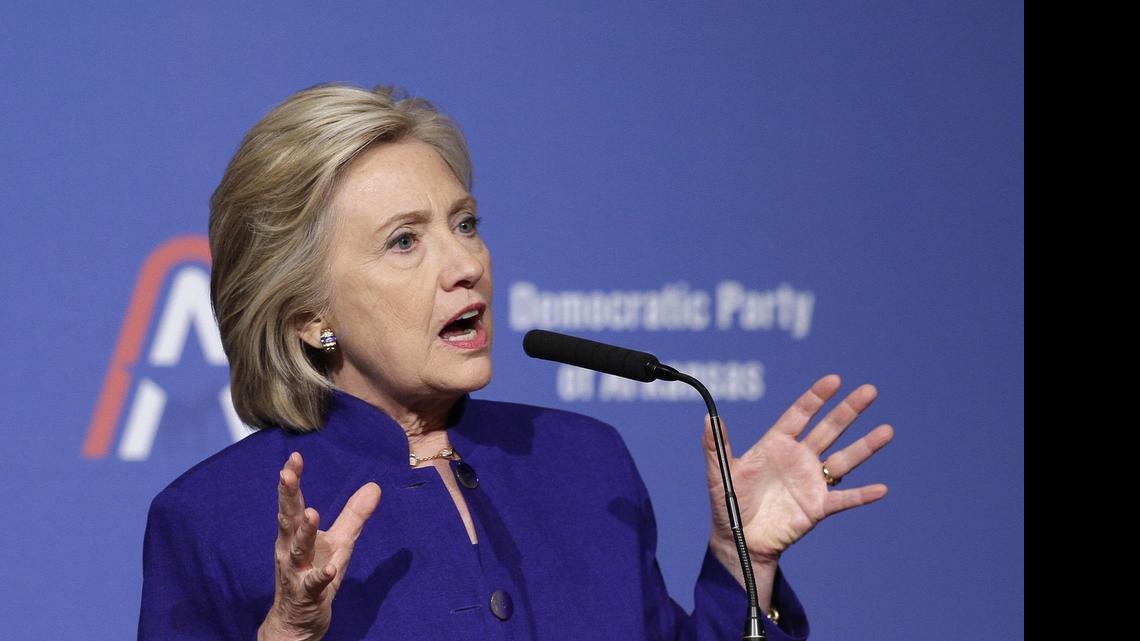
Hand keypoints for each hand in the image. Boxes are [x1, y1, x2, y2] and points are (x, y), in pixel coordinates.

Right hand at [259, 452, 381, 640]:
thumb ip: (354, 515)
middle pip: (287, 520)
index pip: (293, 503)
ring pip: (297, 550)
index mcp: (295, 534)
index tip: (293, 457)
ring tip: (312, 512)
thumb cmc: (314, 573)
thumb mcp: (340, 542)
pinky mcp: (307, 594)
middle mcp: (290, 550)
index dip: (292, 480)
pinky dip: (320, 576)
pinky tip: (329, 569)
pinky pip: (313, 584)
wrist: (298, 620)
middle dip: (287, 496)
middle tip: (287, 474)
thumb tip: (375, 486)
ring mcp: (296, 572)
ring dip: (303, 532)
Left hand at [705, 375, 892, 598]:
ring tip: (887, 430)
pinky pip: (844, 499)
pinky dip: (862, 495)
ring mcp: (811, 481)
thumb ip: (715, 446)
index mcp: (776, 445)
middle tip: (870, 391)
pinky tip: (881, 489)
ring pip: (843, 458)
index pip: (800, 415)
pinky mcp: (818, 507)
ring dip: (865, 446)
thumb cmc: (730, 504)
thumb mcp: (720, 473)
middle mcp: (799, 458)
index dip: (817, 397)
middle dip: (849, 410)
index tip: (834, 380)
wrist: (740, 540)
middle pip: (829, 428)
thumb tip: (708, 417)